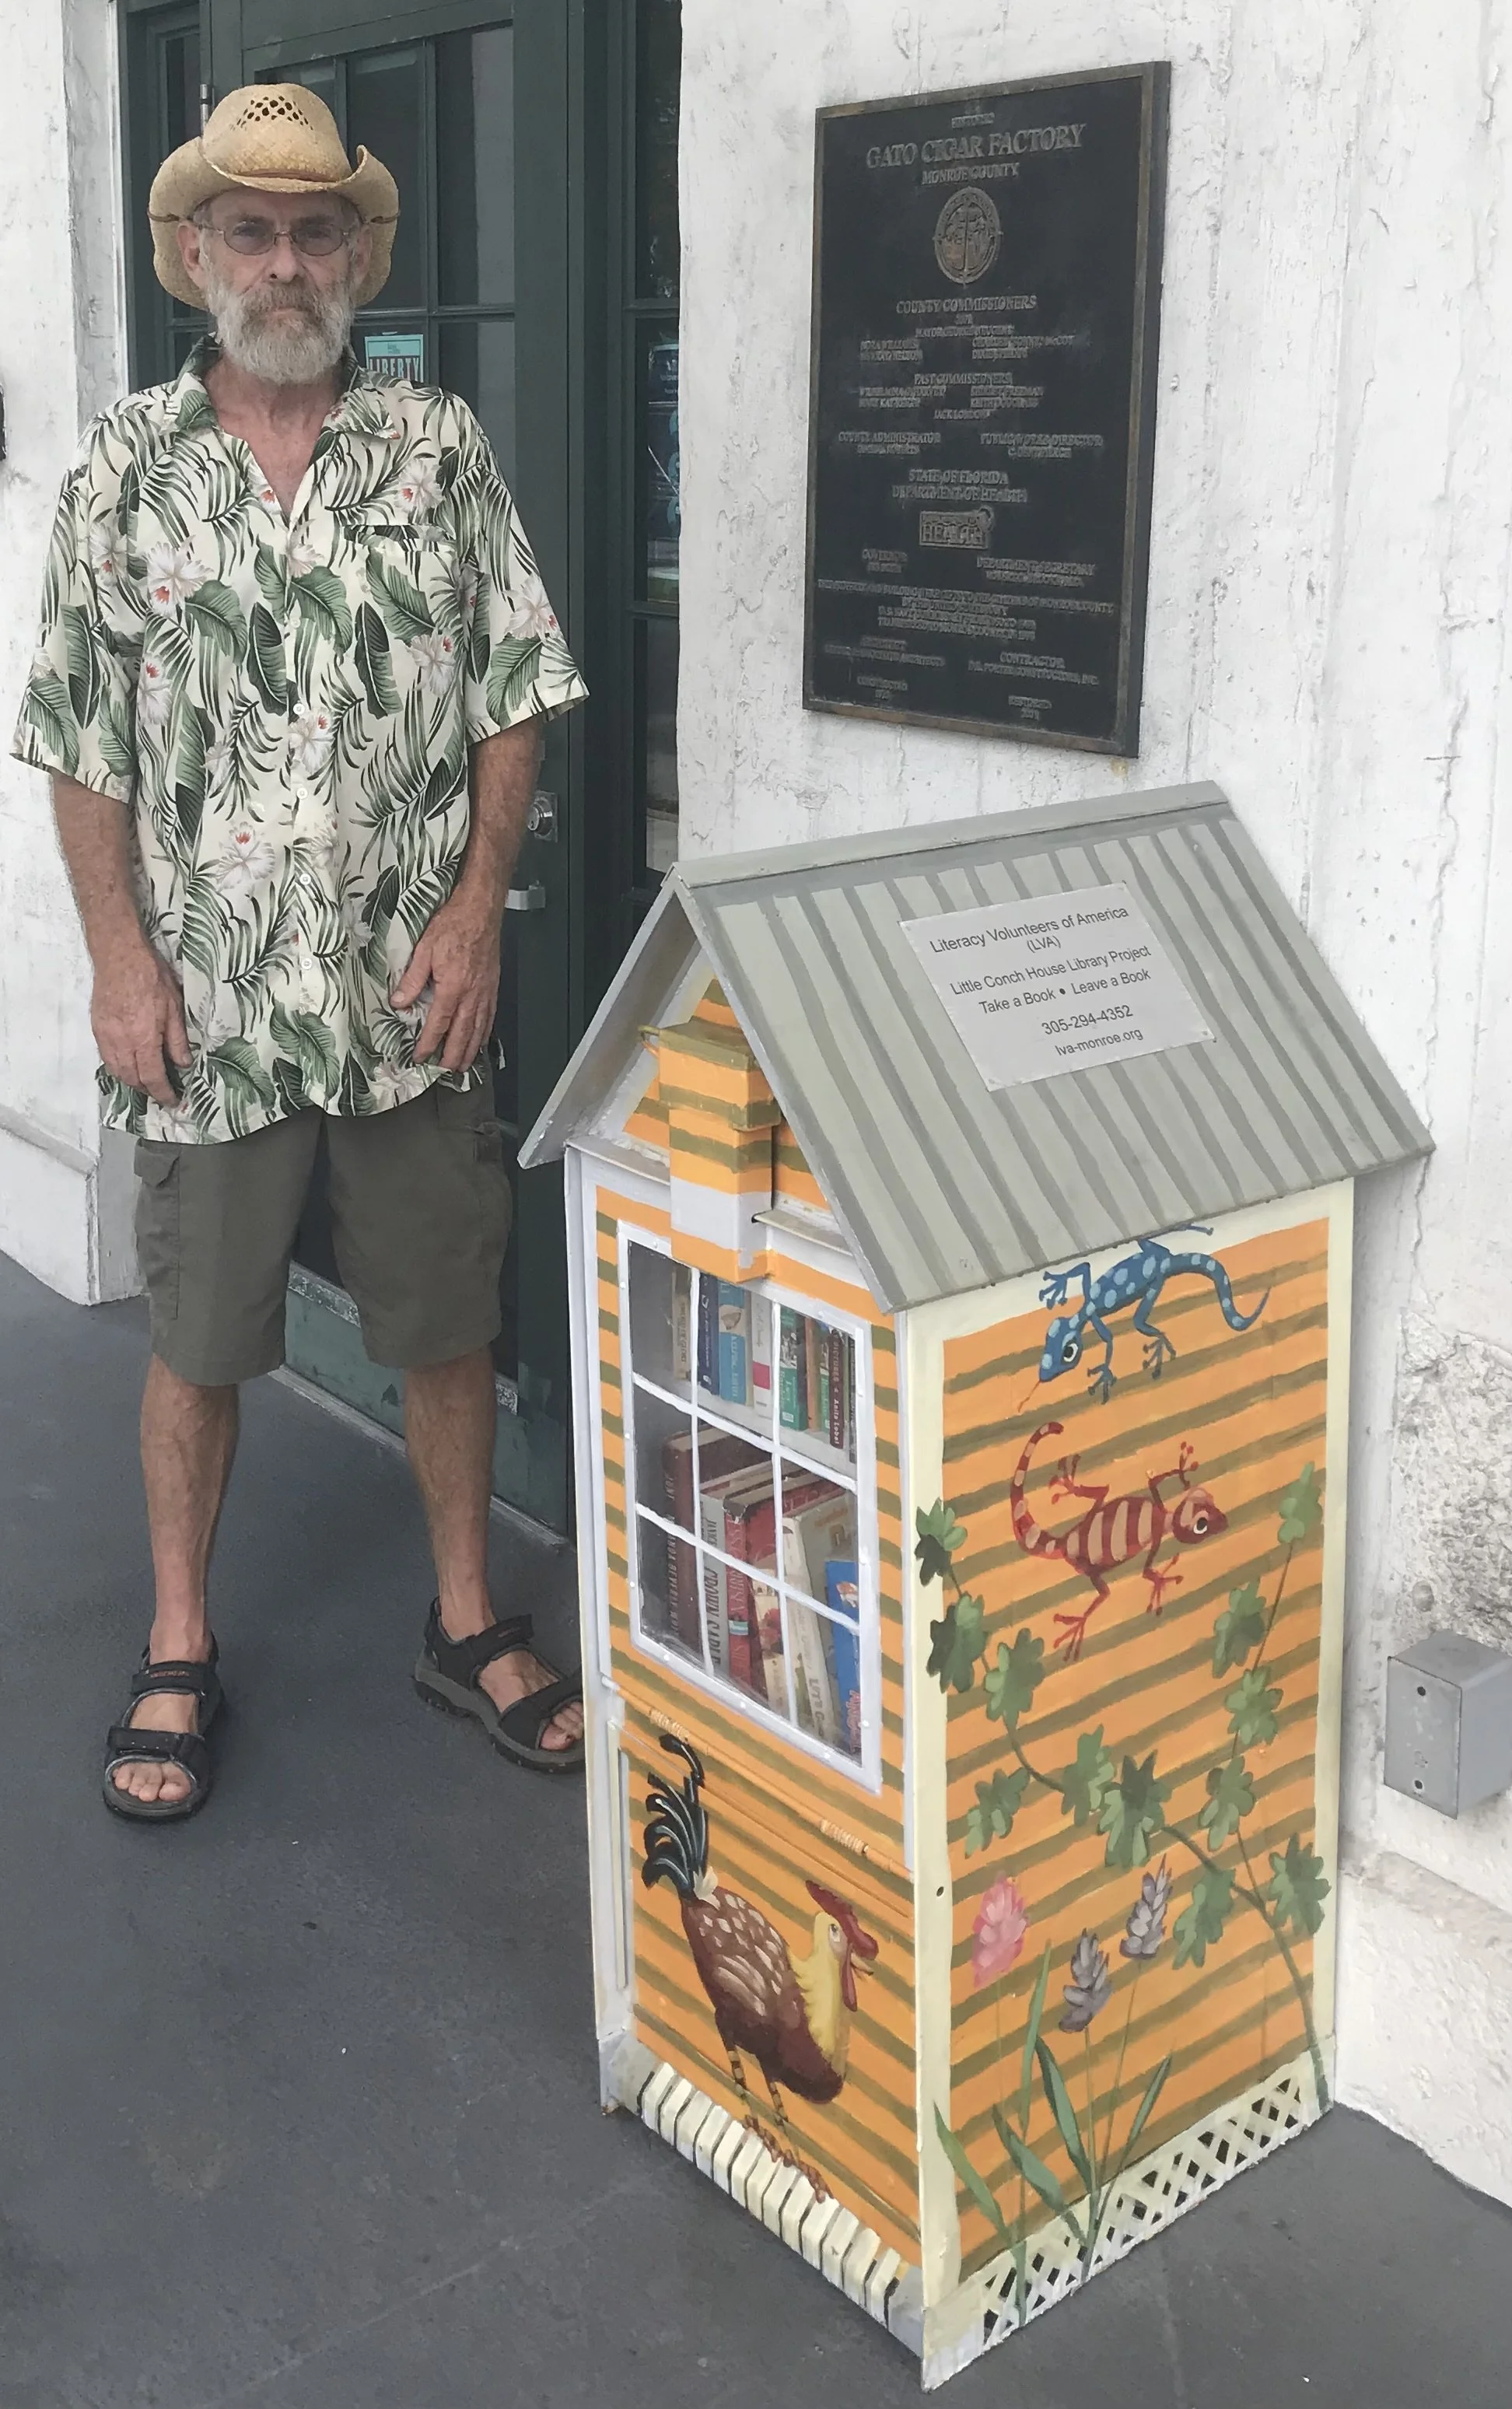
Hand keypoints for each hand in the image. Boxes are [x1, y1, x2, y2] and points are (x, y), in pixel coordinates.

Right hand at [92, 940, 191, 1106]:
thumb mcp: (174, 1008)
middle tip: (161, 1091)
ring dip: (131, 1081)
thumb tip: (183, 1064)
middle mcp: (121, 1042)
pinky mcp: (97, 1028)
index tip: (172, 1101)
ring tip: (146, 1082)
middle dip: (147, 1090)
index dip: (163, 1093)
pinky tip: (128, 1064)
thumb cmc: (150, 977)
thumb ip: (177, 1040)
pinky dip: (118, 1067)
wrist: (119, 956)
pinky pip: (106, 1057)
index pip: (152, 1077)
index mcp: (143, 1039)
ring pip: (116, 1071)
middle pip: (132, 1079)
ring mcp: (106, 1036)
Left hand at [391, 886, 501, 1071]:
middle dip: (453, 1055)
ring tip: (464, 1065)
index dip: (429, 1044)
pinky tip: (481, 1040)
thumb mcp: (424, 950)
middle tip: (446, 1072)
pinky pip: (490, 1016)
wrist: (480, 910)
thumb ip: (412, 979)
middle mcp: (471, 995)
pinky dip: (485, 1033)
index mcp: (452, 988)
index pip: (438, 1024)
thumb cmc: (453, 925)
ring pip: (478, 1029)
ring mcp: (484, 992)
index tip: (421, 1057)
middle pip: (462, 1034)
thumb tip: (399, 1002)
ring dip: (470, 1050)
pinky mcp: (493, 986)